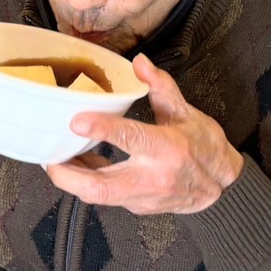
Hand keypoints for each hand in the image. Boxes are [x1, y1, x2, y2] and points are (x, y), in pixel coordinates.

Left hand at [45, 54, 244, 214]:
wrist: (222, 189)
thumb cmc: (205, 148)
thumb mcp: (186, 113)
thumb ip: (160, 87)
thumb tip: (140, 63)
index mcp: (167, 149)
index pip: (130, 138)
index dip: (101, 129)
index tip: (76, 121)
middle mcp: (153, 178)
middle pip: (100, 187)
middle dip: (67, 175)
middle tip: (48, 157)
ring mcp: (143, 197)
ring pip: (98, 196)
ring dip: (72, 178)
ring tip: (55, 157)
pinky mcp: (137, 206)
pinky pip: (106, 195)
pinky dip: (88, 180)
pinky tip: (78, 163)